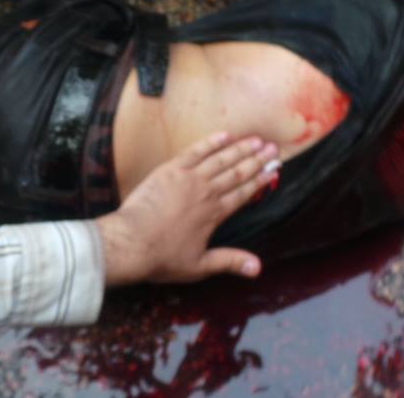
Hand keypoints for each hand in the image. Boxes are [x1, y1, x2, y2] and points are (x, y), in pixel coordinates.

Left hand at [95, 132, 279, 284]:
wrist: (130, 243)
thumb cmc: (162, 257)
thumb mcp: (199, 266)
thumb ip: (230, 262)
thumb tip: (258, 268)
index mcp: (215, 214)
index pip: (244, 193)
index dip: (260, 180)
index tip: (273, 170)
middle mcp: (206, 192)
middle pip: (237, 172)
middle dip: (256, 160)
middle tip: (272, 148)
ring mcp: (188, 178)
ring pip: (220, 159)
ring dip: (239, 148)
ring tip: (256, 139)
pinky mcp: (169, 170)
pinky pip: (194, 152)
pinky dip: (210, 142)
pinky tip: (223, 135)